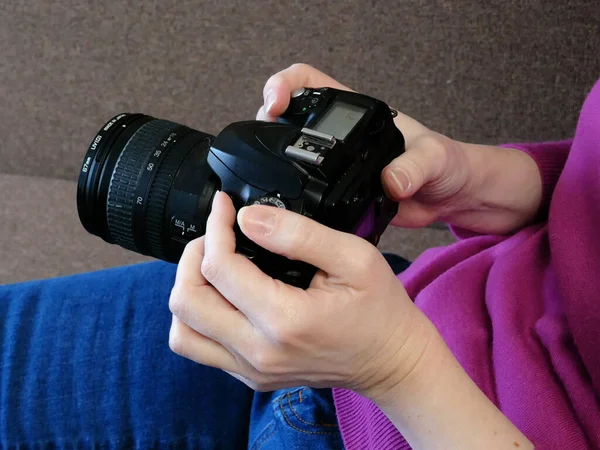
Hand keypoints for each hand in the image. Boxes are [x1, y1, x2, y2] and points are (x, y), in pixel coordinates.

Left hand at [168, 191, 434, 398]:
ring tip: (215, 267)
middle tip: (217, 236)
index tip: (224, 207)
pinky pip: (200, 347)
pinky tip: (227, 294)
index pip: (218, 269)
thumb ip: (298, 234)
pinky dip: (199, 316)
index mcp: (285, 320)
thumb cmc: (380, 309)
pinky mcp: (250, 377)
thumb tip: (248, 218)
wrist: (391, 361)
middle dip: (192, 257)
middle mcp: (259, 352)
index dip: (214, 228)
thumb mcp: (353, 257)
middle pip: (186, 302)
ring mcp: (251, 370)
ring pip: (182, 331)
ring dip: (189, 291)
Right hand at [258, 63, 542, 234]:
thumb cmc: (448, 164)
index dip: (285, 86)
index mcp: (356, 114)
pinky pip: (308, 195)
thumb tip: (391, 181)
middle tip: (265, 136)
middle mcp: (340, 138)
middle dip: (268, 123)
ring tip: (266, 173)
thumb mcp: (434, 158)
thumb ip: (414, 166)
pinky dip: (295, 199)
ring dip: (274, 162)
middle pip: (289, 118)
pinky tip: (288, 207)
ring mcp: (336, 168)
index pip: (310, 83)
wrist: (452, 197)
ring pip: (292, 158)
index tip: (276, 104)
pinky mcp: (338, 197)